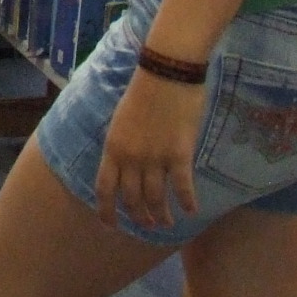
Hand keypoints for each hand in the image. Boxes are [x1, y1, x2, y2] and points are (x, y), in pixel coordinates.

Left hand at [93, 68, 207, 229]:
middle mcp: (131, 158)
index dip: (107, 211)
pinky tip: (191, 211)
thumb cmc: (144, 90)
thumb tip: (126, 166)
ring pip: (156, 198)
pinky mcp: (179, 153)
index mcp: (113, 148)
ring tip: (166, 223)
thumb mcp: (121, 120)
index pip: (104, 189)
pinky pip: (183, 186)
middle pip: (132, 199)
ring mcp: (155, 158)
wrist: (167, 70)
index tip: (110, 226)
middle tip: (148, 225)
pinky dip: (187, 201)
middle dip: (139, 216)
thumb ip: (122, 146)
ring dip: (161, 215)